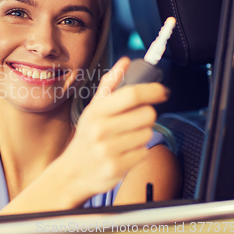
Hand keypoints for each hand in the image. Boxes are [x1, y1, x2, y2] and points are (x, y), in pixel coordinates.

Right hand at [59, 57, 168, 203]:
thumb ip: (110, 84)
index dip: (152, 90)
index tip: (161, 91)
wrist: (72, 172)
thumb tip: (125, 61)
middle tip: (134, 121)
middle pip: (146, 114)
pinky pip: (144, 152)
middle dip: (146, 116)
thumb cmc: (86, 137)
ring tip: (124, 139)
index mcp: (96, 112)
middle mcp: (101, 129)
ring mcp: (109, 149)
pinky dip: (138, 152)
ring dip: (141, 135)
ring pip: (148, 134)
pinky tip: (124, 152)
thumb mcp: (93, 109)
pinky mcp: (117, 167)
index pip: (132, 94)